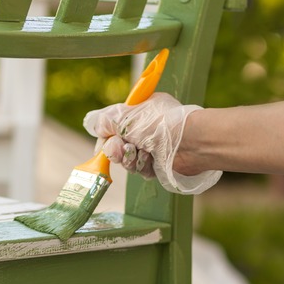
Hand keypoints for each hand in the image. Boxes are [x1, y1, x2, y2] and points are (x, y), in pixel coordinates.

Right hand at [83, 92, 221, 193]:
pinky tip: (151, 160)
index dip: (106, 136)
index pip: (113, 126)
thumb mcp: (125, 116)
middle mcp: (144, 130)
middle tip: (124, 149)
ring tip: (142, 153)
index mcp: (138, 113)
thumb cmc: (159, 124)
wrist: (190, 142)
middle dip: (117, 150)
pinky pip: (141, 170)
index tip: (104, 142)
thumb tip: (93, 125)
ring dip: (130, 159)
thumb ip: (105, 120)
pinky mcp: (159, 165)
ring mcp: (152, 148)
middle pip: (118, 146)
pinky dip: (143, 167)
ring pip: (128, 161)